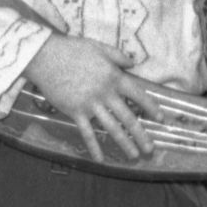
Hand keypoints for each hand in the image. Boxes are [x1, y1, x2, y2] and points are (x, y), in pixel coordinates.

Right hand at [22, 34, 166, 160]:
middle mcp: (106, 93)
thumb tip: (133, 62)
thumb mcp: (100, 47)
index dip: (151, 107)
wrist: (46, 57)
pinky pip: (87, 133)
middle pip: (128, 117)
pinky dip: (94, 146)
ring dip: (124, 143)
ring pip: (111, 128)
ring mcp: (90, 104)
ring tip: (134, 155)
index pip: (139, 95)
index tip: (161, 119)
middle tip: (151, 149)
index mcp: (114, 77)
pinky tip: (100, 159)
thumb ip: (118, 56)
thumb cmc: (73, 49)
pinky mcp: (75, 112)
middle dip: (141, 135)